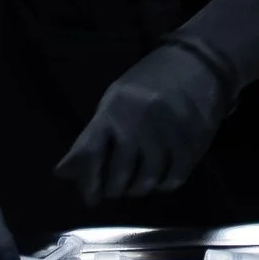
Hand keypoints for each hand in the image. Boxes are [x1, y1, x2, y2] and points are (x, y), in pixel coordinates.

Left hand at [56, 39, 234, 204]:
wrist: (196, 62)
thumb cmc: (148, 84)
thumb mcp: (114, 101)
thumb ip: (90, 137)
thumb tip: (62, 173)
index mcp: (115, 107)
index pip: (91, 151)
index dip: (87, 181)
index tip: (90, 197)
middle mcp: (140, 118)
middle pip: (120, 173)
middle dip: (114, 189)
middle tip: (115, 190)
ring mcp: (169, 130)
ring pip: (148, 181)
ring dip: (139, 189)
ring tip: (136, 185)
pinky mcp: (194, 139)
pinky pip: (174, 178)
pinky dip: (164, 185)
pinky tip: (160, 179)